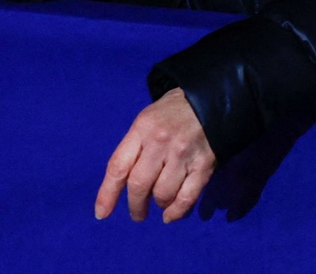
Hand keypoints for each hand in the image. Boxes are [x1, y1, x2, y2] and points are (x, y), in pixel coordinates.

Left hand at [96, 88, 216, 223]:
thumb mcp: (147, 120)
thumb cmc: (173, 112)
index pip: (118, 166)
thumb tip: (122, 184)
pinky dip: (177, 211)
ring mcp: (183, 154)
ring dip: (159, 205)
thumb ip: (134, 148)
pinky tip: (171, 215)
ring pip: (163, 194)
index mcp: (143, 128)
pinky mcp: (204, 164)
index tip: (102, 213)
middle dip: (135, 206)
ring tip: (160, 203)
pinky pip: (187, 196)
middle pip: (139, 185)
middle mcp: (161, 142)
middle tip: (137, 214)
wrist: (212, 98)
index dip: (107, 194)